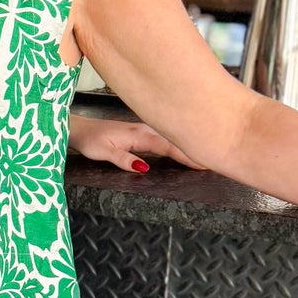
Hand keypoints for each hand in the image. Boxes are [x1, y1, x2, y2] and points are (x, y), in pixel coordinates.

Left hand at [70, 117, 203, 173]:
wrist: (80, 129)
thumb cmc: (89, 140)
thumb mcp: (102, 152)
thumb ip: (123, 159)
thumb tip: (144, 168)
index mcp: (139, 135)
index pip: (169, 147)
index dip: (187, 155)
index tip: (205, 162)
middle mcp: (146, 130)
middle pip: (176, 140)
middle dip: (195, 147)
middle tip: (217, 156)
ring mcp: (145, 130)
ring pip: (172, 138)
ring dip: (187, 144)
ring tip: (206, 153)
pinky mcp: (142, 132)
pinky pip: (165, 138)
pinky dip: (177, 142)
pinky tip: (184, 147)